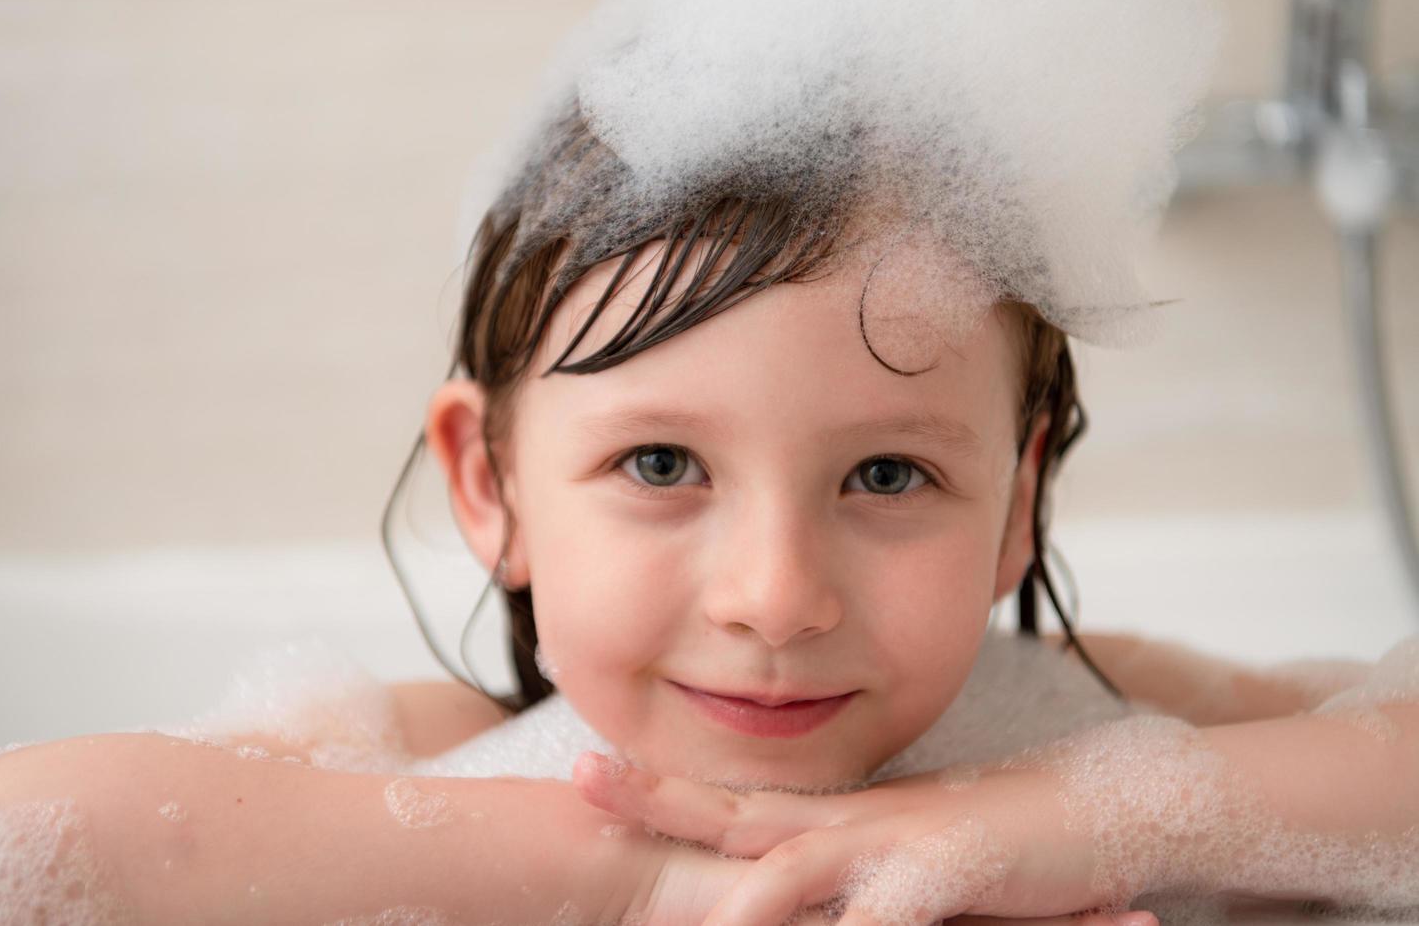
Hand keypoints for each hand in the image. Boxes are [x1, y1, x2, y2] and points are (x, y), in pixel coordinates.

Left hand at [576, 752, 1143, 925]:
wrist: (1103, 812)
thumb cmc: (1001, 849)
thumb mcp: (909, 860)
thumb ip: (849, 874)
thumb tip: (789, 893)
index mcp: (839, 817)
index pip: (733, 799)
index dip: (662, 788)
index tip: (590, 774)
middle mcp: (854, 821)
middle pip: (736, 809)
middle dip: (658, 797)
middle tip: (579, 776)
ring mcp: (898, 843)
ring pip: (791, 871)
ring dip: (728, 901)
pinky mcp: (949, 872)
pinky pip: (887, 921)